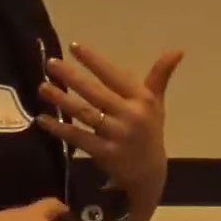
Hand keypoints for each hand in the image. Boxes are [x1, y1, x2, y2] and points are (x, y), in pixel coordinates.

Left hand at [41, 40, 182, 211]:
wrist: (149, 174)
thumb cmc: (149, 131)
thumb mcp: (156, 103)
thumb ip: (160, 75)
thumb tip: (177, 50)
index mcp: (142, 100)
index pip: (114, 75)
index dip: (94, 60)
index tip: (73, 46)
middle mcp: (130, 115)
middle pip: (96, 92)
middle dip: (72, 77)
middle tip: (50, 63)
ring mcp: (117, 135)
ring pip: (85, 114)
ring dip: (62, 100)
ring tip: (43, 87)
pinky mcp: (105, 154)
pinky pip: (79, 137)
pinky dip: (60, 128)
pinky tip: (43, 119)